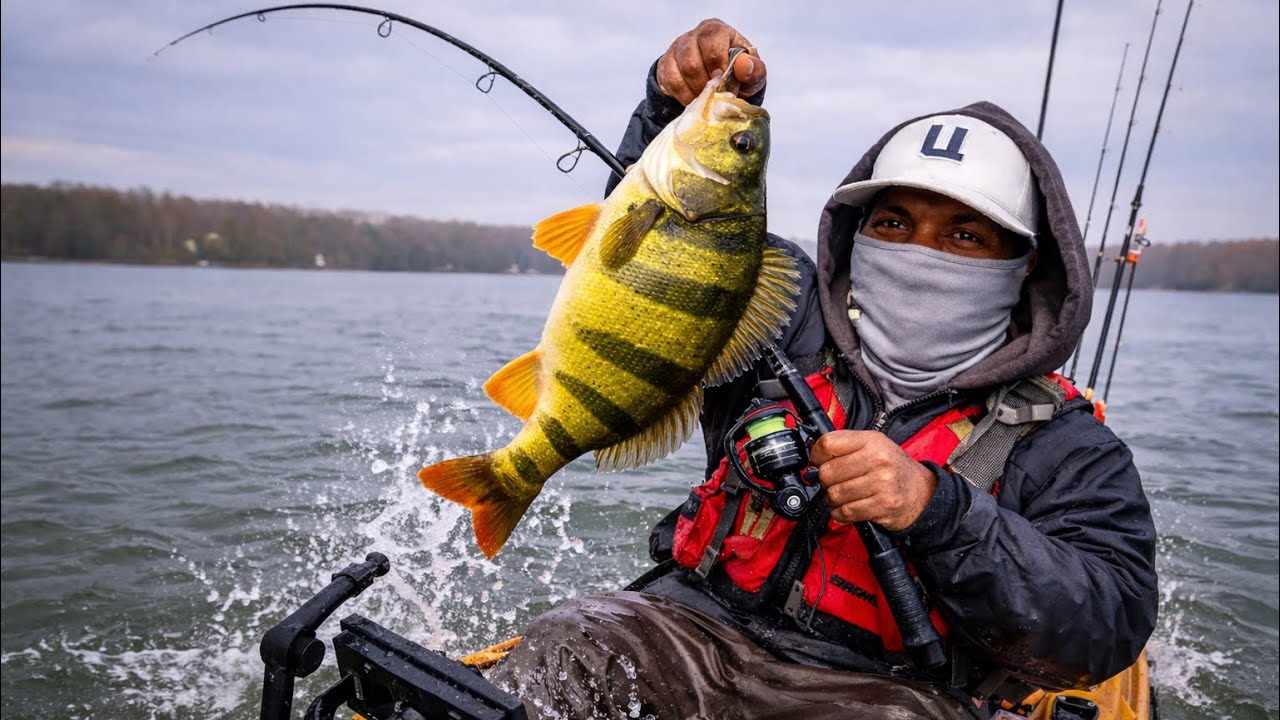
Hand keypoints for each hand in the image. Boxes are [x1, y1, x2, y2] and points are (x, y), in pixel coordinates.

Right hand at [656, 18, 766, 104]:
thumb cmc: (737, 75)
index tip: (722, 78)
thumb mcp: (752, 74)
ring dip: (696, 90)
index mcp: (717, 30)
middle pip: (691, 57)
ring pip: (680, 71)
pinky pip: (671, 82)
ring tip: (707, 97)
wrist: (718, 85)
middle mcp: (694, 36)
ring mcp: (677, 50)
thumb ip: (754, 69)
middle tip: (715, 92)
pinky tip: (695, 99)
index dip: (716, 59)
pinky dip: (685, 96)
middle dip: (704, 80)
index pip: (711, 36)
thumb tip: (743, 66)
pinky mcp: (666, 65)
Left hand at [809, 431, 937, 531]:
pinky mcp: (883, 505)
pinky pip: (847, 511)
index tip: (818, 462)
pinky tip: (847, 509)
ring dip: (833, 499)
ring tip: (843, 496)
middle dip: (825, 481)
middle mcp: (877, 459)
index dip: (816, 455)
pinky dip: (840, 513)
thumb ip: (846, 446)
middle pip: (827, 472)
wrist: (922, 491)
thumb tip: (813, 456)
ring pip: (835, 494)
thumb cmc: (893, 468)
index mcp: (871, 440)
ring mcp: (882, 483)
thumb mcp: (874, 446)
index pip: (828, 443)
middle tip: (834, 483)